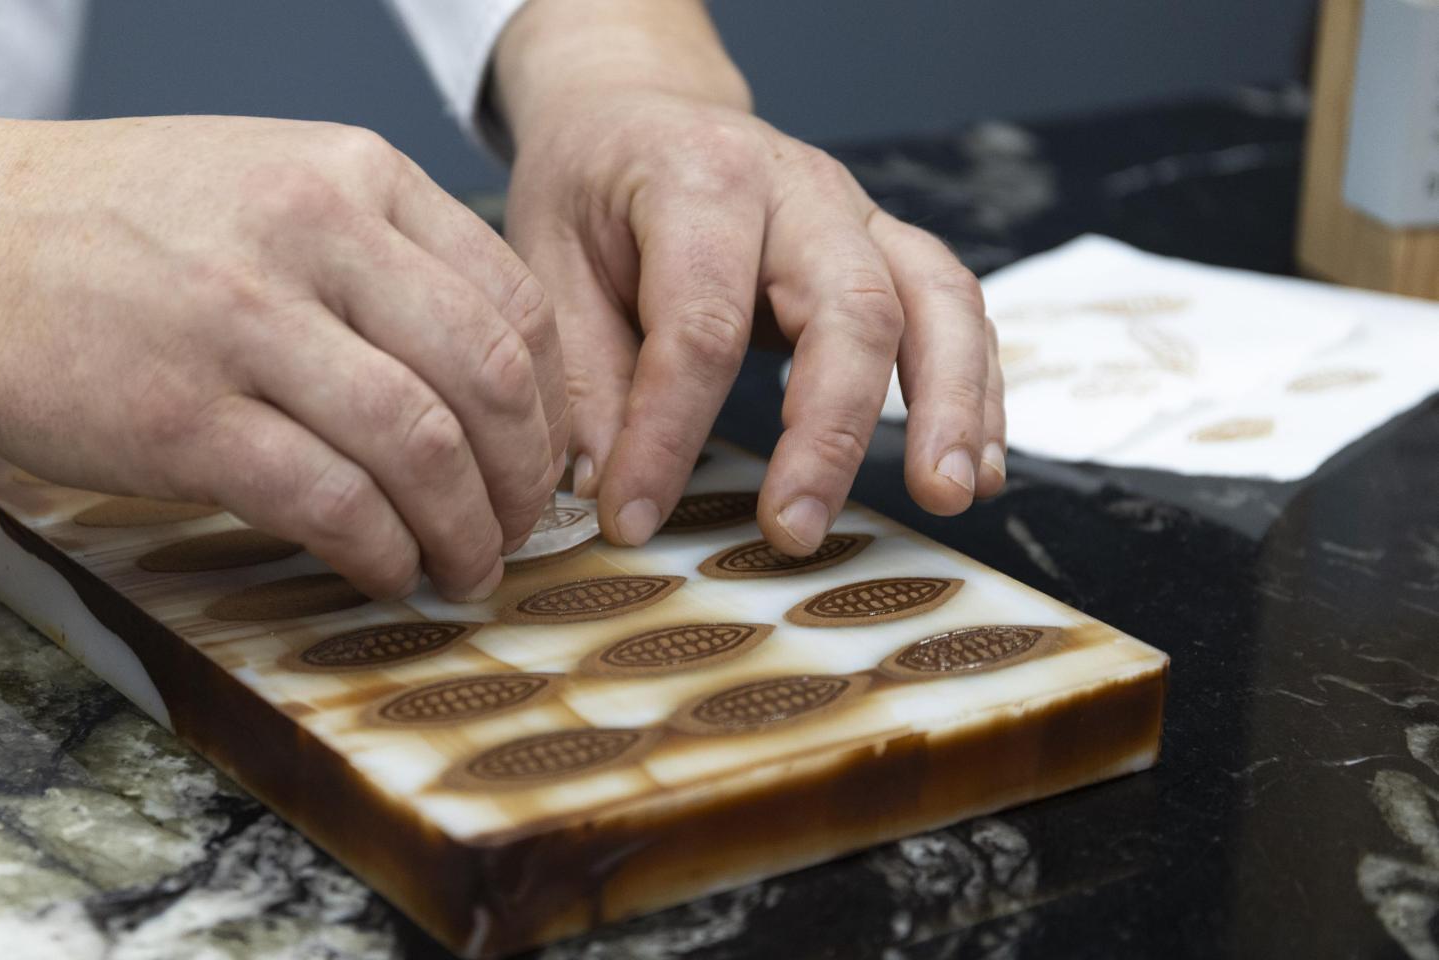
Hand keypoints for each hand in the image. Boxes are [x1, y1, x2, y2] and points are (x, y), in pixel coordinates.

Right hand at [0, 46, 566, 600]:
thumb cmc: (110, 224)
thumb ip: (376, 255)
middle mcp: (313, 234)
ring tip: (462, 569)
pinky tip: (385, 571)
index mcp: (352, 174)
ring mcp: (245, 324)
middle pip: (489, 377)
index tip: (539, 461)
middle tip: (514, 532)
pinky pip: (331, 502)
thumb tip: (481, 379)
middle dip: (520, 481)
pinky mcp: (183, 418)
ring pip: (422, 446)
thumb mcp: (268, 183)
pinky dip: (381, 553)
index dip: (550, 406)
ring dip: (463, 531)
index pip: (513, 302)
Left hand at [495, 1, 1004, 555]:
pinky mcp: (890, 248)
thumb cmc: (594, 189)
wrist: (640, 111)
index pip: (701, 322)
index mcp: (699, 177)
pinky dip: (978, 392)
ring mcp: (859, 214)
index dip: (668, 434)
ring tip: (943, 496)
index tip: (634, 518)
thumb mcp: (549, 262)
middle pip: (850, 306)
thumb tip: (602, 487)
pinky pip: (958, 312)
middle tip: (796, 530)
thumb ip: (583, 374)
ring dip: (950, 405)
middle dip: (831, 431)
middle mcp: (798, 186)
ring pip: (937, 300)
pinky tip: (973, 468)